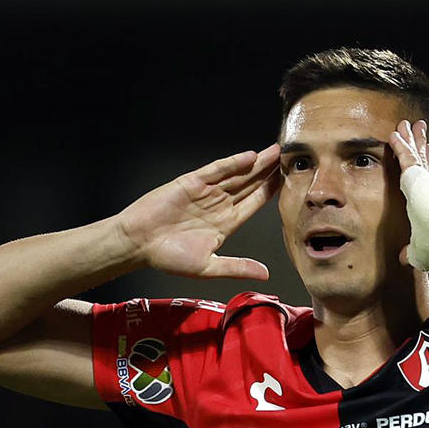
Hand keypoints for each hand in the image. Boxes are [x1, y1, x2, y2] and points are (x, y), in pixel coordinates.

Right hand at [112, 146, 280, 280]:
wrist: (138, 244)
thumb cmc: (169, 257)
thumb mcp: (208, 267)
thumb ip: (237, 267)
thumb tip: (265, 275)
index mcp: (225, 224)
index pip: (254, 204)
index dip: (271, 193)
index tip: (289, 182)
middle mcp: (218, 205)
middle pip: (250, 185)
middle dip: (269, 173)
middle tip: (290, 159)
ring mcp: (206, 192)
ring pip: (237, 175)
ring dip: (257, 164)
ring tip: (276, 152)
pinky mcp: (192, 182)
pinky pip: (216, 170)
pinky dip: (232, 163)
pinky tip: (250, 157)